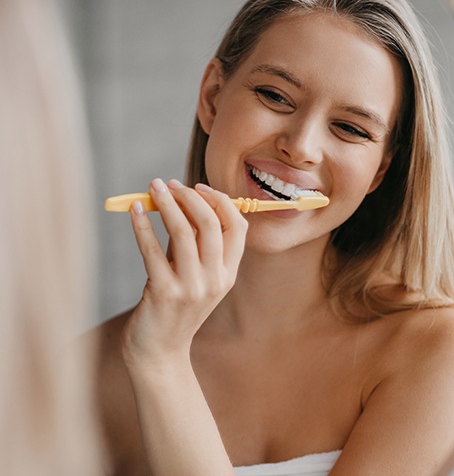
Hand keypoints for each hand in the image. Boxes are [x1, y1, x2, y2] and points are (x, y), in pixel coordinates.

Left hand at [121, 178, 246, 367]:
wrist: (160, 352)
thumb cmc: (177, 307)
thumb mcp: (196, 277)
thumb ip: (195, 243)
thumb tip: (182, 200)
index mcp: (229, 274)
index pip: (237, 226)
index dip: (220, 201)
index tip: (198, 187)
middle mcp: (215, 280)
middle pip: (210, 224)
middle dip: (190, 196)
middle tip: (170, 184)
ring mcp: (191, 288)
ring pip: (182, 231)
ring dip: (166, 203)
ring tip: (153, 187)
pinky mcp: (163, 293)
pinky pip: (151, 249)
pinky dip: (141, 225)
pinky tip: (133, 211)